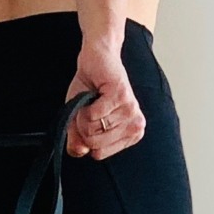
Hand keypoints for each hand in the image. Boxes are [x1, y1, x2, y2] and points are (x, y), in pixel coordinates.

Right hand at [67, 40, 144, 160]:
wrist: (96, 59)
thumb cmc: (90, 89)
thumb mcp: (79, 120)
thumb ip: (77, 139)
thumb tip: (79, 151)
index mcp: (131, 135)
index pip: (98, 154)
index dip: (85, 138)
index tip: (89, 119)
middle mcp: (135, 125)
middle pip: (95, 145)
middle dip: (82, 127)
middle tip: (89, 108)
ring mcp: (130, 111)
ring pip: (92, 130)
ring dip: (82, 114)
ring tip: (92, 99)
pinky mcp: (121, 97)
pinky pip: (92, 116)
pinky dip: (84, 105)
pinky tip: (93, 93)